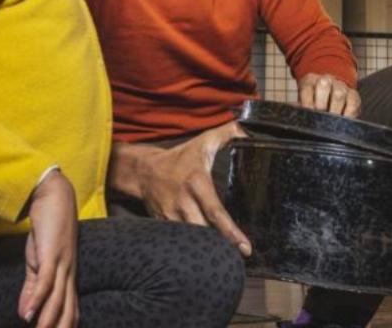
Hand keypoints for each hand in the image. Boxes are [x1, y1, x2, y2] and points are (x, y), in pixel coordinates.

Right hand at [18, 170, 78, 327]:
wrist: (53, 197)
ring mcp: (63, 264)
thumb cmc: (47, 230)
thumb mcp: (37, 262)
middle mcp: (69, 274)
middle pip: (69, 311)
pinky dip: (37, 300)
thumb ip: (32, 287)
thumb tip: (25, 314)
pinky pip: (46, 281)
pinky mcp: (53, 254)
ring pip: (58, 300)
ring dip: (48, 323)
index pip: (70, 310)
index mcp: (67, 277)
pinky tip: (27, 316)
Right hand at [135, 121, 251, 255]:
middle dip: (221, 246)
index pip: (216, 212)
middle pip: (204, 232)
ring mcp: (172, 217)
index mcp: (196, 184)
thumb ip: (227, 134)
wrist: (144, 171)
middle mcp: (183, 203)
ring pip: (193, 240)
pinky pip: (181, 240)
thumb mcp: (203, 142)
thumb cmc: (180, 158)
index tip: (245, 247)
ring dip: (208, 250)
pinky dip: (193, 248)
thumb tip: (246, 131)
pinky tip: (206, 256)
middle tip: (239, 258)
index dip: (230, 231)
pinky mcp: (164, 225)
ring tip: (226, 260)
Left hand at [298, 73, 360, 117]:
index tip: (309, 113)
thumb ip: (300, 106)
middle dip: (321, 102)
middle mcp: (327, 80)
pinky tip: (343, 120)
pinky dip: (348, 113)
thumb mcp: (305, 100)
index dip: (307, 101)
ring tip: (331, 121)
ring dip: (335, 109)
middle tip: (320, 115)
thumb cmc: (315, 100)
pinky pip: (353, 103)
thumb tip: (294, 112)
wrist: (333, 90)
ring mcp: (341, 87)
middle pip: (324, 84)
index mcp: (311, 81)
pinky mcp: (353, 95)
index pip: (307, 88)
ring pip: (339, 93)